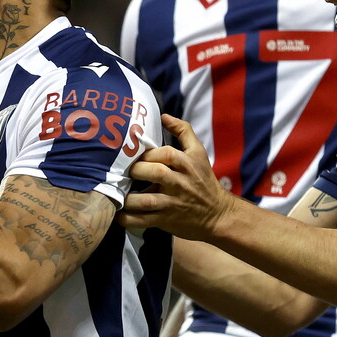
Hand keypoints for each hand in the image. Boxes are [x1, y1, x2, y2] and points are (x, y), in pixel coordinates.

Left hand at [119, 114, 235, 239]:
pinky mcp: (166, 220)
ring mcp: (173, 203)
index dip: (148, 153)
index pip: (165, 153)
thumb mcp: (199, 153)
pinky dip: (128, 219)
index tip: (136, 155)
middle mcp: (180, 183)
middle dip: (137, 170)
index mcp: (187, 164)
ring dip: (129, 198)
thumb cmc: (203, 180)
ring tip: (118, 193)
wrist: (217, 214)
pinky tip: (119, 214)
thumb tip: (163, 116)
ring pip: (148, 200)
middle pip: (156, 173)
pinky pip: (143, 220)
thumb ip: (183, 131)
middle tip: (125, 171)